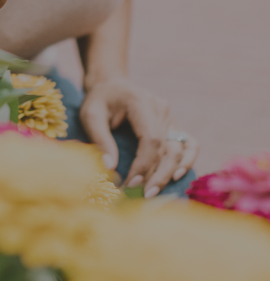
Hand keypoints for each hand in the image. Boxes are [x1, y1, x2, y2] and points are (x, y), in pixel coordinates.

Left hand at [79, 77, 198, 196]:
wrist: (111, 84)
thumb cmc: (99, 100)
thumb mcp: (90, 114)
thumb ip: (100, 139)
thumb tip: (110, 168)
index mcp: (141, 102)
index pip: (151, 138)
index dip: (143, 164)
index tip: (130, 183)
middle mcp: (161, 109)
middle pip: (167, 147)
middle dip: (156, 175)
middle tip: (142, 196)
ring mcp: (170, 117)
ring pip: (179, 149)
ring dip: (169, 173)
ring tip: (153, 191)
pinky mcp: (173, 125)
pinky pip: (189, 144)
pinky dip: (186, 161)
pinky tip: (175, 176)